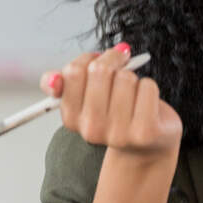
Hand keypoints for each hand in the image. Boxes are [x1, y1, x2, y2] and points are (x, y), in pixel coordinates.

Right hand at [39, 43, 182, 156]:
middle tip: (120, 65)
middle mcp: (91, 129)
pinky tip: (145, 103)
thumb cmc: (114, 111)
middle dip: (113, 60)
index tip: (97, 60)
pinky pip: (147, 87)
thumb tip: (53, 78)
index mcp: (71, 118)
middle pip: (100, 71)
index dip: (89, 59)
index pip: (73, 72)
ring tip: (132, 94)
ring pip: (125, 77)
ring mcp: (118, 134)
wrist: (145, 144)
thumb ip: (63, 82)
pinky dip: (149, 87)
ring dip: (132, 78)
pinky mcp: (145, 132)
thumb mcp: (84, 96)